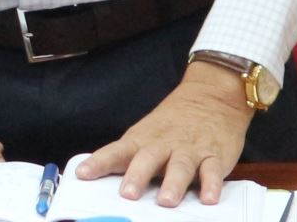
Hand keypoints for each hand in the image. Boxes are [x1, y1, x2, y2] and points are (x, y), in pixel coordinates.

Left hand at [74, 61, 252, 207]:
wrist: (210, 95)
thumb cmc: (172, 123)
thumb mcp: (147, 133)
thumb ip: (128, 156)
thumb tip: (98, 179)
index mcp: (143, 140)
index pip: (117, 151)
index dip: (99, 162)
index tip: (83, 174)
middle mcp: (164, 144)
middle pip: (148, 158)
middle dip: (137, 175)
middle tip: (128, 194)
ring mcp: (189, 149)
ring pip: (181, 166)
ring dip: (173, 183)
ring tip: (166, 201)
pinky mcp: (214, 155)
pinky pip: (213, 170)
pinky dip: (212, 184)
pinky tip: (209, 198)